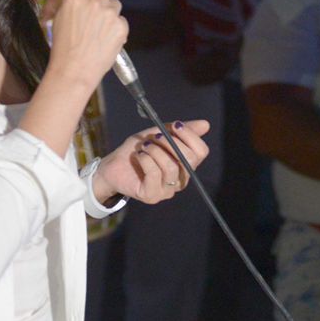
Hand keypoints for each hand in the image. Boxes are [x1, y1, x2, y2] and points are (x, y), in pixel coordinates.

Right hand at [46, 0, 127, 90]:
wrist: (75, 70)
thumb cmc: (64, 46)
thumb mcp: (61, 16)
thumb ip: (76, 0)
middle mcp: (95, 0)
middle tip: (94, 17)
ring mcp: (110, 13)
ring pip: (115, 6)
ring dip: (110, 15)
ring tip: (97, 33)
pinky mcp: (121, 26)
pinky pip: (121, 21)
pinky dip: (116, 30)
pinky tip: (105, 41)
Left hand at [95, 120, 211, 204]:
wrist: (114, 165)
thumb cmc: (139, 149)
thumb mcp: (159, 134)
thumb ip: (180, 130)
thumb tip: (206, 124)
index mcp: (186, 165)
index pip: (201, 152)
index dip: (190, 136)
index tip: (175, 125)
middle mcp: (180, 180)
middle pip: (189, 160)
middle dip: (171, 142)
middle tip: (155, 136)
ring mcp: (167, 190)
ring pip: (171, 166)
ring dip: (155, 150)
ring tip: (144, 146)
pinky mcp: (151, 196)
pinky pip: (154, 174)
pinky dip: (146, 160)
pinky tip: (139, 156)